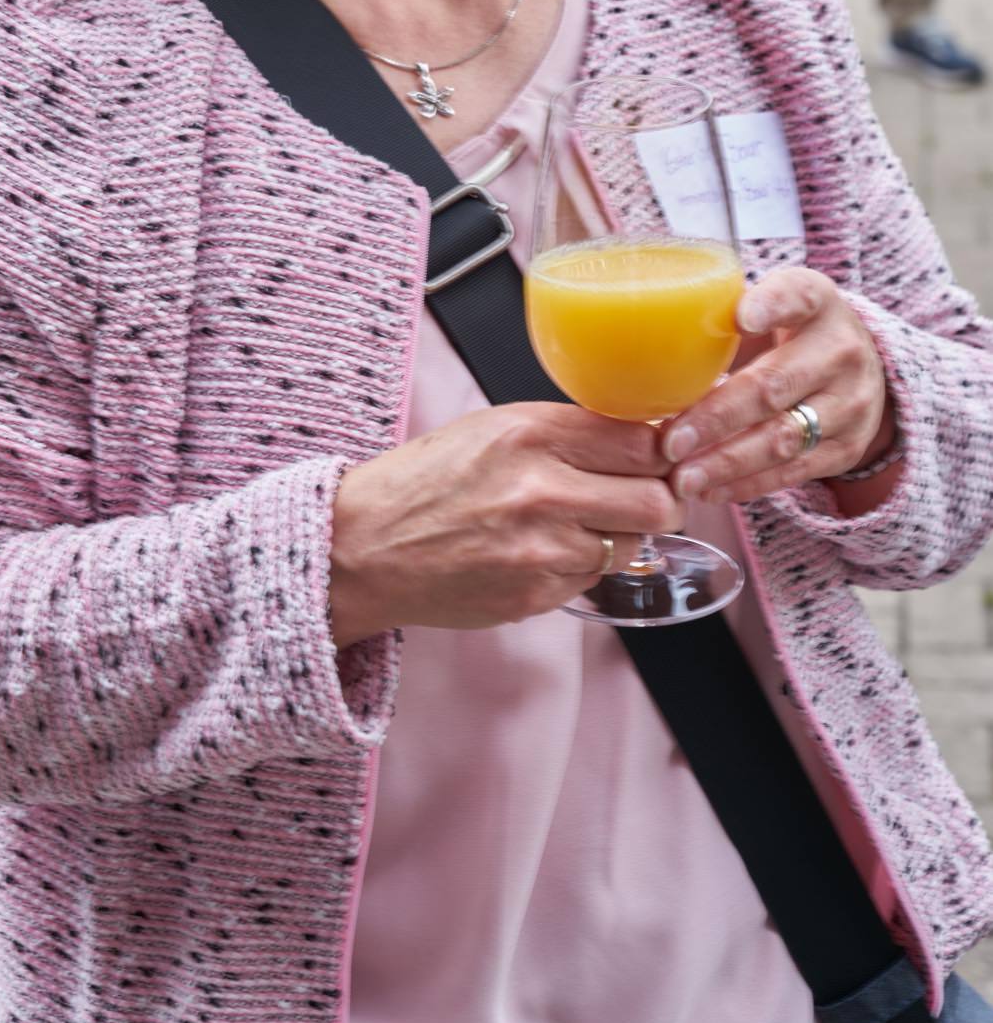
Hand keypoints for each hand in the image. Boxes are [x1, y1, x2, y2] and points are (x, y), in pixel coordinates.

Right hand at [329, 402, 683, 646]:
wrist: (362, 546)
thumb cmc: (425, 481)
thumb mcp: (492, 429)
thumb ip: (565, 433)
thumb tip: (642, 441)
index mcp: (530, 432)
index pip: (643, 440)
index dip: (660, 450)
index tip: (657, 455)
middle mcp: (541, 488)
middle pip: (657, 500)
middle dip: (658, 499)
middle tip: (640, 495)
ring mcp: (542, 548)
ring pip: (631, 544)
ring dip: (617, 535)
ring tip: (574, 523)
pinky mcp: (537, 593)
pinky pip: (593, 577)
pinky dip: (580, 566)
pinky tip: (540, 552)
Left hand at [661, 268, 887, 503]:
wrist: (859, 370)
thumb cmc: (787, 332)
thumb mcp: (769, 307)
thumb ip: (723, 315)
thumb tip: (644, 336)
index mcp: (816, 301)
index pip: (798, 296)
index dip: (771, 306)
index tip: (741, 318)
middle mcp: (840, 351)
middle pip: (774, 386)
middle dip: (718, 418)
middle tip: (670, 442)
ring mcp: (849, 403)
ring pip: (783, 438)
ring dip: (727, 462)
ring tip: (682, 477)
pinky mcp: (846, 448)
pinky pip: (793, 472)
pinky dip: (746, 485)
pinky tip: (708, 491)